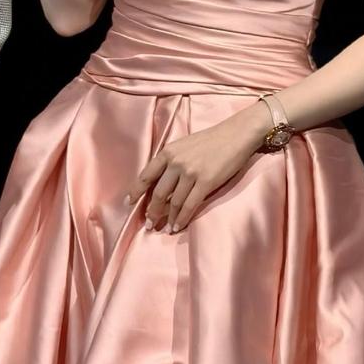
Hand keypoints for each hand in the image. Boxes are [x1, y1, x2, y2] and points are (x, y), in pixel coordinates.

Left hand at [128, 111, 265, 232]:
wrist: (234, 135)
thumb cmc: (209, 140)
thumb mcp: (183, 146)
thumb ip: (170, 161)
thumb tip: (160, 183)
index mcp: (167, 152)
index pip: (146, 175)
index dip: (136, 191)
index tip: (129, 203)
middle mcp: (176, 162)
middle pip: (158, 193)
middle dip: (153, 211)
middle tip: (150, 224)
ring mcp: (190, 173)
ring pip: (174, 202)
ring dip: (168, 218)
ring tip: (165, 228)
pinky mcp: (206, 182)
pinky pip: (190, 205)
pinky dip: (182, 218)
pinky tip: (178, 226)